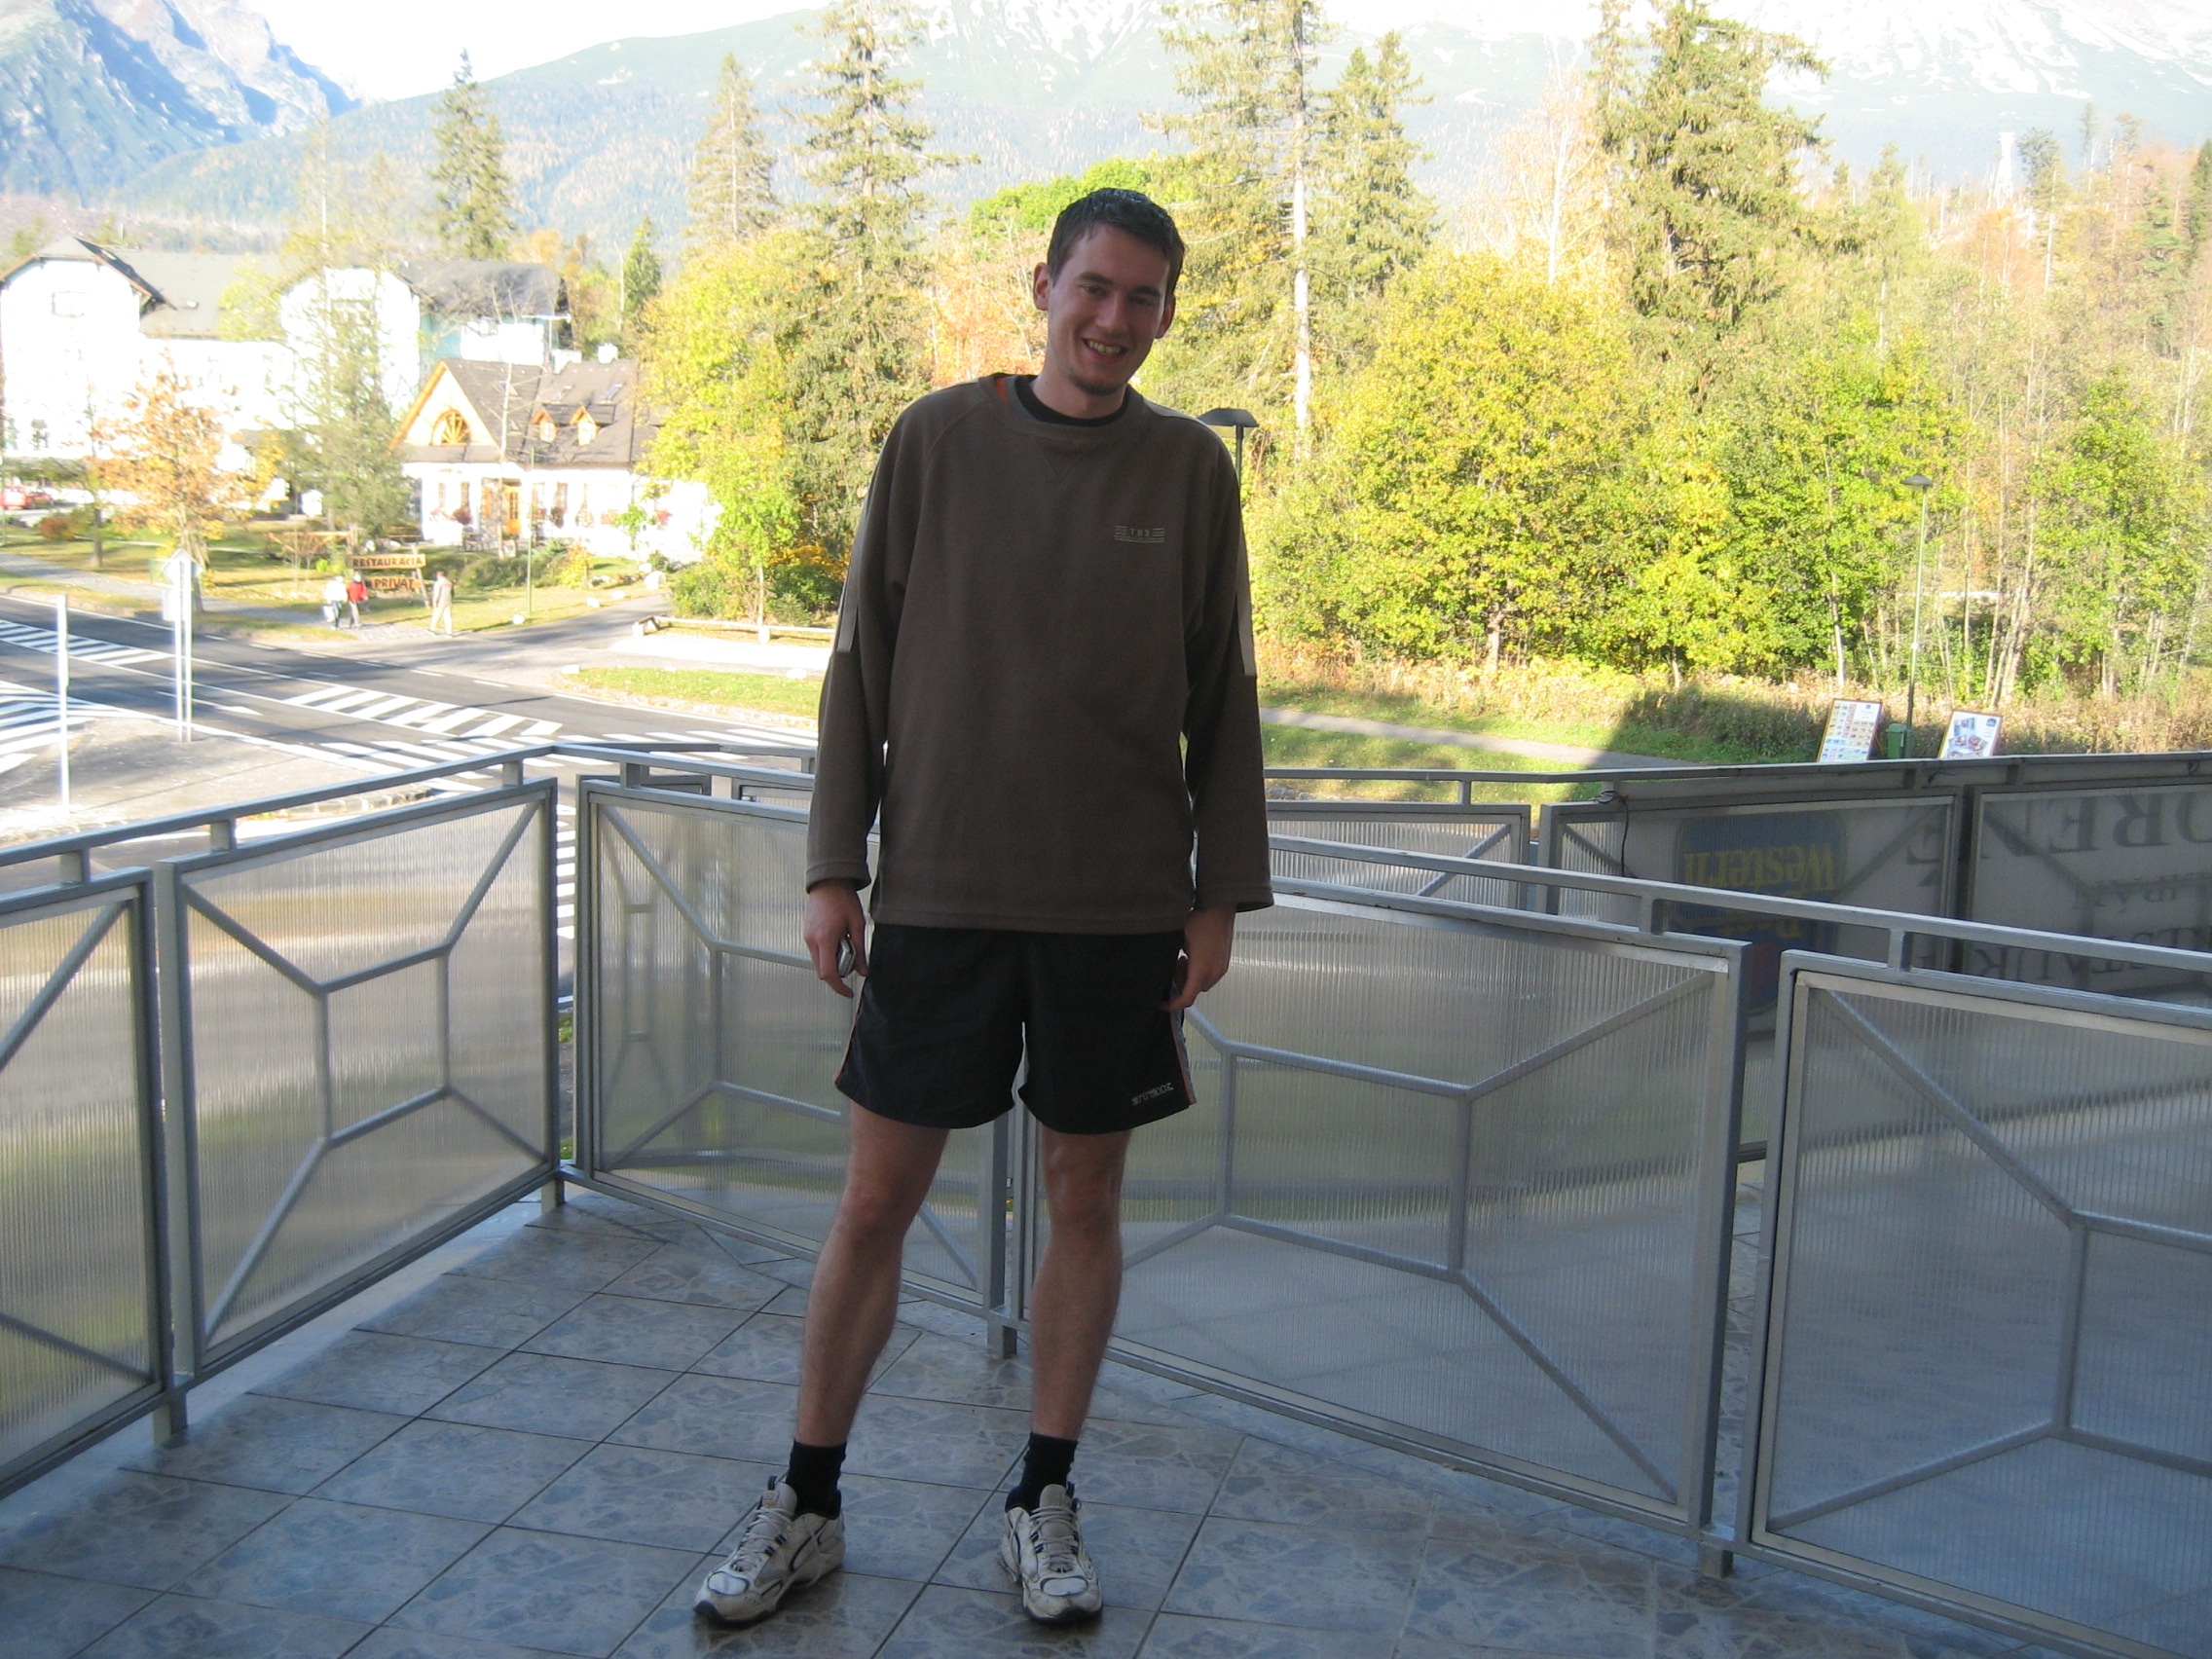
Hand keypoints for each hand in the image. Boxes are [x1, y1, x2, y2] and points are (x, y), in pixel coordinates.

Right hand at [804, 881, 867, 996]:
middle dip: (838, 974)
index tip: (848, 992)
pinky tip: (839, 941)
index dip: (839, 987)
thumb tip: (864, 971)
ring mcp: (807, 937)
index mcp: (825, 939)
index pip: (828, 973)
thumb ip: (860, 951)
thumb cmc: (843, 899)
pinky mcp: (807, 934)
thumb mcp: (857, 925)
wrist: (828, 881)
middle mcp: (812, 941)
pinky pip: (817, 952)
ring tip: (846, 946)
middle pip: (822, 971)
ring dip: (833, 963)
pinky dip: (828, 954)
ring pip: (818, 962)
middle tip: (853, 963)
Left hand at [1165, 904, 1234, 1010]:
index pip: (1186, 999)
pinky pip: (1209, 975)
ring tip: (1183, 959)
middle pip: (1193, 991)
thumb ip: (1171, 959)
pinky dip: (1199, 971)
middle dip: (1181, 984)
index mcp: (1201, 969)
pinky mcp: (1224, 962)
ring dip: (1190, 977)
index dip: (1171, 1005)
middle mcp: (1214, 972)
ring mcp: (1221, 968)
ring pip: (1201, 983)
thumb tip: (1161, 969)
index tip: (1161, 1002)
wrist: (1219, 907)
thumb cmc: (1200, 920)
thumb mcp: (1178, 940)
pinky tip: (1193, 955)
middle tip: (1174, 967)